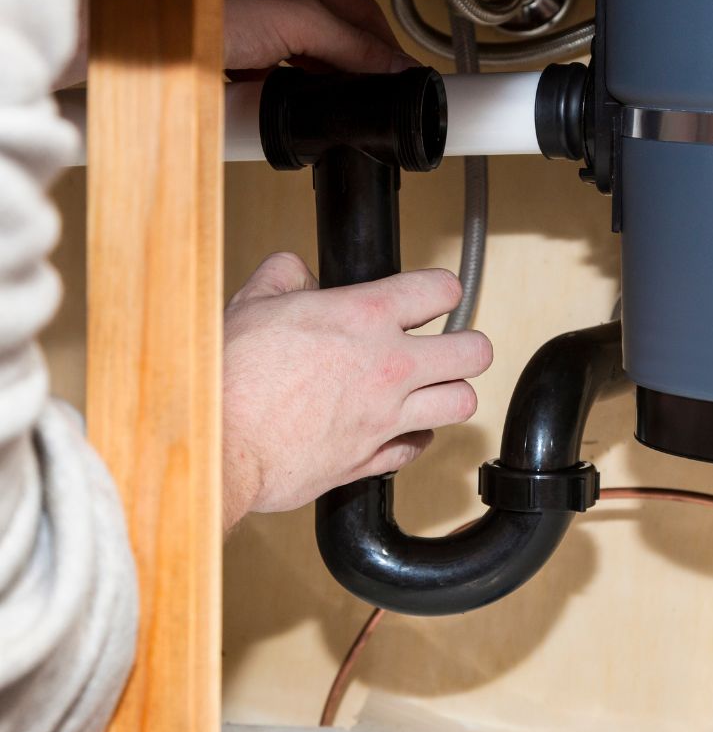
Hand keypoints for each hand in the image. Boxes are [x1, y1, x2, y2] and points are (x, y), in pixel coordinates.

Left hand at [57, 0, 416, 87]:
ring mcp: (249, 37)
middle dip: (349, 80)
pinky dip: (272, 110)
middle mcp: (275, 3)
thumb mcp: (292, 19)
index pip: (363, 18)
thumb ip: (348, 44)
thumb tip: (395, 67)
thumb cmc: (195, 0)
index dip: (387, 52)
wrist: (116, 29)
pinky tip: (275, 117)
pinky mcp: (225, 69)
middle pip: (333, 50)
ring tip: (319, 114)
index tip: (405, 84)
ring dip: (308, 98)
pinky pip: (264, 97)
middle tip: (366, 108)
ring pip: (300, 77)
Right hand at [222, 253, 491, 530]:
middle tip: (450, 346)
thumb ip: (285, 277)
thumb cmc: (231, 377)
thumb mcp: (254, 303)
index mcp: (365, 317)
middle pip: (474, 352)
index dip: (442, 289)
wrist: (220, 443)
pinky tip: (400, 428)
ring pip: (461, 403)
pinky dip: (415, 438)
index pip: (441, 290)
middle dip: (467, 346)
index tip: (436, 295)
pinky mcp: (372, 459)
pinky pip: (418, 448)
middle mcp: (389, 366)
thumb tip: (297, 272)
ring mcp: (386, 416)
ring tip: (433, 388)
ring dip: (451, 393)